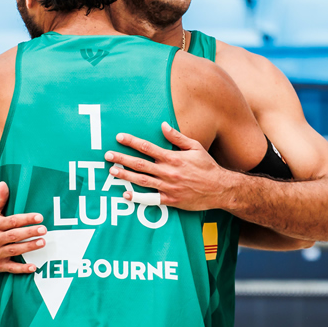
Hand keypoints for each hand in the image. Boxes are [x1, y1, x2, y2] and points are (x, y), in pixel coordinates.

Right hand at [0, 182, 45, 273]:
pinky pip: (11, 268)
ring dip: (29, 247)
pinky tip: (34, 267)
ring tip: (43, 242)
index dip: (26, 219)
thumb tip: (4, 183)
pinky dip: (22, 268)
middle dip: (29, 232)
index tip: (39, 217)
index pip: (12, 221)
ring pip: (14, 250)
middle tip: (44, 229)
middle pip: (14, 235)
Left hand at [104, 122, 229, 210]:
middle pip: (140, 164)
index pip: (147, 147)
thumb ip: (177, 137)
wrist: (220, 189)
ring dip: (125, 176)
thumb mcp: (195, 147)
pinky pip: (151, 199)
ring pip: (142, 181)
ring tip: (112, 172)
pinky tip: (126, 194)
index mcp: (173, 158)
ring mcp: (168, 187)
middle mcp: (168, 172)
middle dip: (122, 159)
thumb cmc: (207, 166)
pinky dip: (138, 197)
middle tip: (107, 155)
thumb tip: (163, 125)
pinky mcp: (171, 200)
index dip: (132, 142)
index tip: (119, 137)